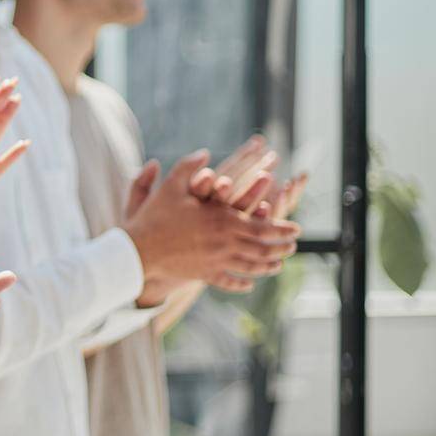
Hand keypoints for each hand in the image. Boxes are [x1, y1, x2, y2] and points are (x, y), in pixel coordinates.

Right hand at [125, 151, 300, 303]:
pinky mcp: (204, 274)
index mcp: (222, 219)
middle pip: (263, 248)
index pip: (263, 225)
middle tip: (294, 246)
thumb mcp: (171, 186)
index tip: (296, 228)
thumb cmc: (155, 216)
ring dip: (269, 266)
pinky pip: (229, 281)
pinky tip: (249, 284)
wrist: (139, 249)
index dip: (282, 228)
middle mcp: (225, 242)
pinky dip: (242, 283)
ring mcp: (216, 261)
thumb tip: (204, 151)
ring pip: (251, 266)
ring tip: (279, 265)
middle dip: (282, 247)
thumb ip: (188, 167)